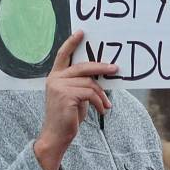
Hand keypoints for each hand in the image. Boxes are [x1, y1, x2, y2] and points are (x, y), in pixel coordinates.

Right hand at [34, 30, 117, 169]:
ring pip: (89, 83)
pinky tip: (102, 110)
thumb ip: (81, 83)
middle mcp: (55, 79)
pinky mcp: (66, 96)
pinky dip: (99, 102)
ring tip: (106, 105)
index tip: (81, 32)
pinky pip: (90, 94)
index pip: (62, 55)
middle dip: (101, 67)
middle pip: (82, 66)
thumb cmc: (67, 117)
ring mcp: (59, 86)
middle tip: (115, 69)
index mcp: (55, 76)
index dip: (71, 42)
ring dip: (101, 95)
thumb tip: (100, 74)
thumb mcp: (74, 96)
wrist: (56, 136)